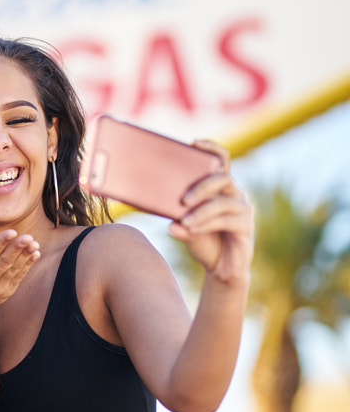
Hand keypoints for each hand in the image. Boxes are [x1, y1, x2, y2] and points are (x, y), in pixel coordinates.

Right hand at [0, 225, 39, 325]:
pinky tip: (35, 254)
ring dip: (25, 255)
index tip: (12, 232)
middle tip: (28, 236)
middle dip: (17, 248)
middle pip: (4, 262)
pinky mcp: (7, 291)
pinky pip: (19, 276)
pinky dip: (28, 264)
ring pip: (14, 268)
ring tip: (34, 243)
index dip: (1, 243)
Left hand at [169, 140, 253, 285]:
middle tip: (182, 199)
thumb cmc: (201, 240)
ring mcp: (243, 209)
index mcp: (219, 188)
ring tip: (184, 221)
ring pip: (223, 202)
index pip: (221, 160)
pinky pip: (227, 220)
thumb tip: (164, 219)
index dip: (211, 148)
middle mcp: (234, 194)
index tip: (194, 142)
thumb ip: (176, 216)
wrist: (219, 268)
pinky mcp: (246, 226)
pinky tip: (192, 230)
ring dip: (201, 211)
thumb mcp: (184, 224)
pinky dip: (207, 224)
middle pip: (223, 178)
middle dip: (202, 186)